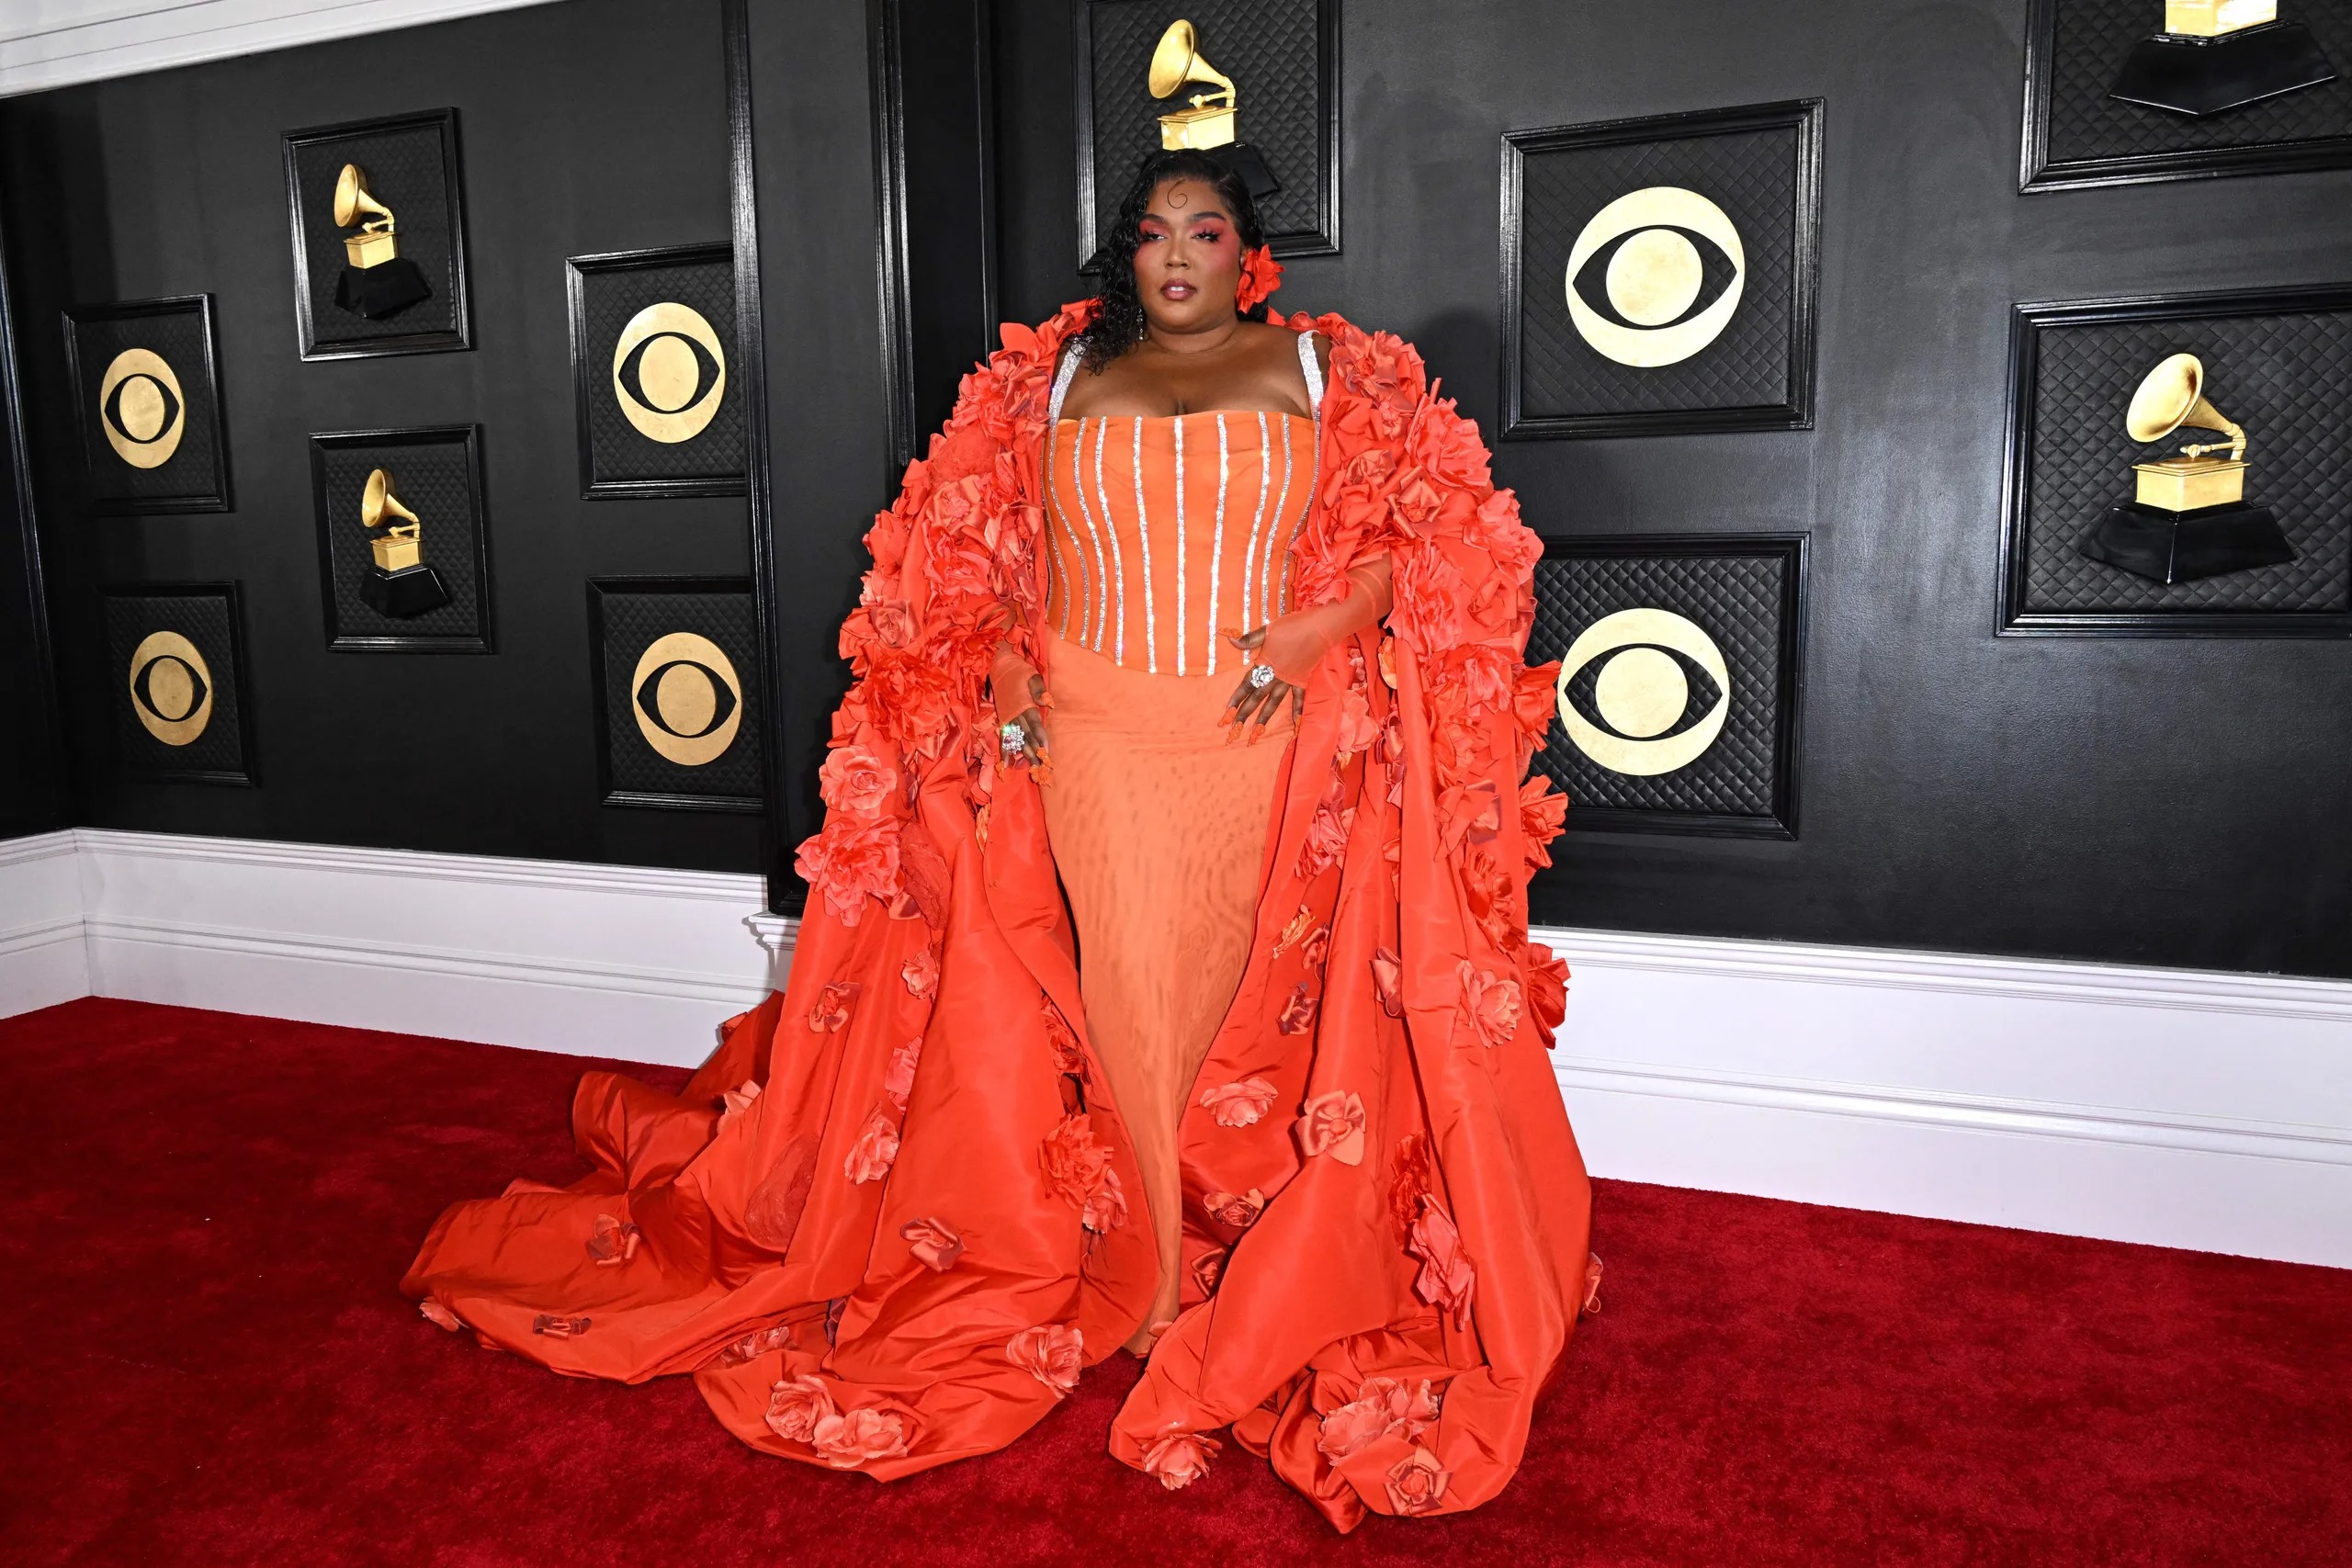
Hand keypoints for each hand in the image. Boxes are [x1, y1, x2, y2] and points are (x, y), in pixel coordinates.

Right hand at [991, 642, 1050, 776]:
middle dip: (1034, 752)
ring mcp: (1007, 718)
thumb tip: (1046, 702)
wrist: (998, 665)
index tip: (1046, 751)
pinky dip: (1005, 750)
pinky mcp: (1002, 719)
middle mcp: (1015, 714)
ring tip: (1031, 769)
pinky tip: (1006, 764)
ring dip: (1023, 754)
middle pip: (1026, 736)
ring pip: (1016, 739)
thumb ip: (1039, 689)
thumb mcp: (1032, 674)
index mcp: (1024, 704)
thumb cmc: (1018, 669)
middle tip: (1042, 767)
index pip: (1034, 724)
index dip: (1040, 738)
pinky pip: (1004, 737)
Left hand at [1219, 556, 1394, 745]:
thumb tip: (1230, 641)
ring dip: (1264, 719)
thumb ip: (1249, 639)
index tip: (1226, 713)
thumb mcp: (1267, 630)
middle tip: (1234, 730)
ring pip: (1274, 703)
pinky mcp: (1302, 680)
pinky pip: (1298, 699)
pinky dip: (1297, 711)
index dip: (1236, 699)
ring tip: (1256, 734)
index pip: (1246, 685)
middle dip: (1244, 714)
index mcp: (1265, 664)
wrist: (1320, 629)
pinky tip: (1295, 725)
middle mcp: (1275, 676)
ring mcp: (1289, 680)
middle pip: (1257, 698)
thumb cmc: (1292, 626)